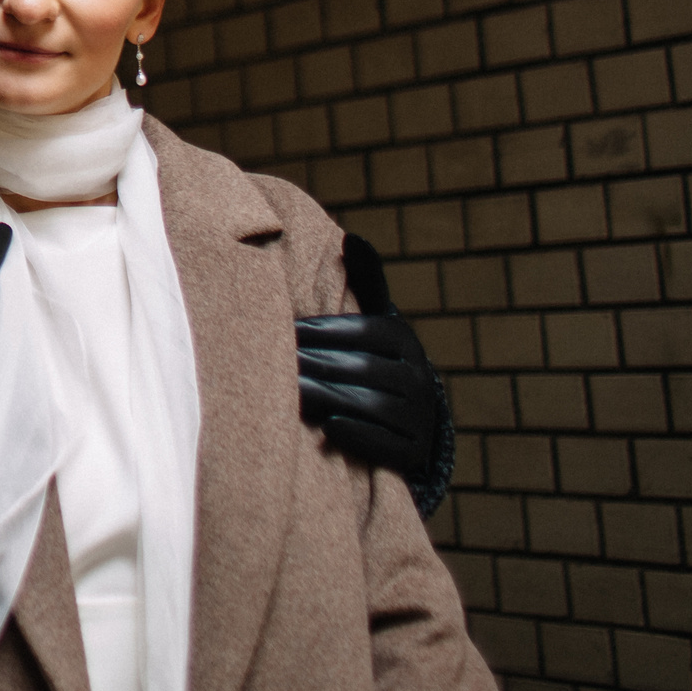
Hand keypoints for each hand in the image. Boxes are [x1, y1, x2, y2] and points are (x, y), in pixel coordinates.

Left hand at [296, 234, 442, 485]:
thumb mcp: (372, 320)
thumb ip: (363, 281)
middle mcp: (417, 376)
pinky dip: (357, 435)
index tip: (282, 332)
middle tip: (273, 365)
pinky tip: (328, 428)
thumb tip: (352, 238)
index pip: (360, 332)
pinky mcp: (412, 452)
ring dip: (329, 398)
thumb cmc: (368, 358)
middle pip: (360, 368)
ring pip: (370, 404)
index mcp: (401, 339)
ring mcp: (418, 416)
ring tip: (291, 394)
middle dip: (315, 365)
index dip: (320, 333)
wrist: (405, 415)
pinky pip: (385, 443)